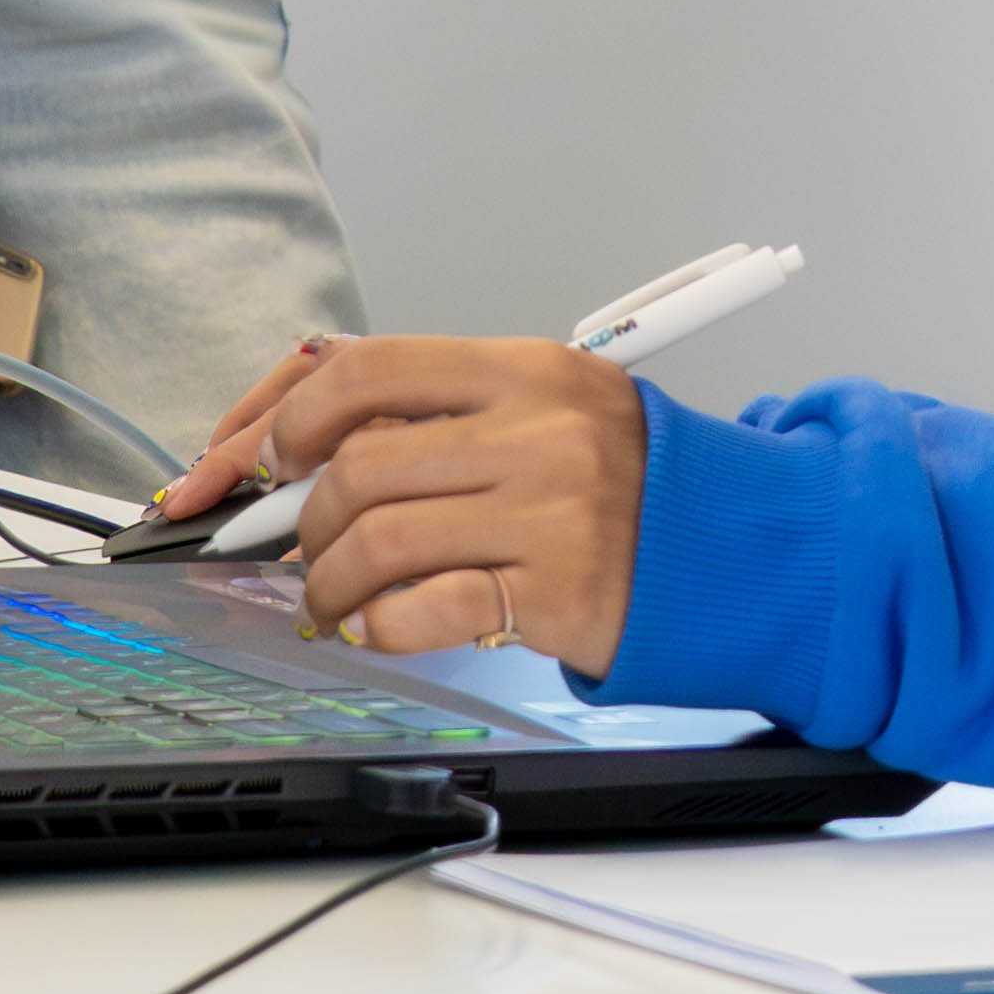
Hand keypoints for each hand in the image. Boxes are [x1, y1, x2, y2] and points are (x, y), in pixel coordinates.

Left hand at [150, 338, 645, 675]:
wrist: (725, 543)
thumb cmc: (619, 478)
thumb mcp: (541, 409)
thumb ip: (439, 415)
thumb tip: (296, 445)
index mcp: (524, 369)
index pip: (371, 369)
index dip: (292, 417)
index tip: (267, 458)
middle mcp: (536, 432)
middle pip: (358, 469)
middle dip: (301, 521)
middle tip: (301, 546)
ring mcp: (548, 513)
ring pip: (376, 543)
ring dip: (327, 582)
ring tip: (334, 595)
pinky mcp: (553, 592)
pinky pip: (424, 611)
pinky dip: (378, 624)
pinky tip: (379, 623)